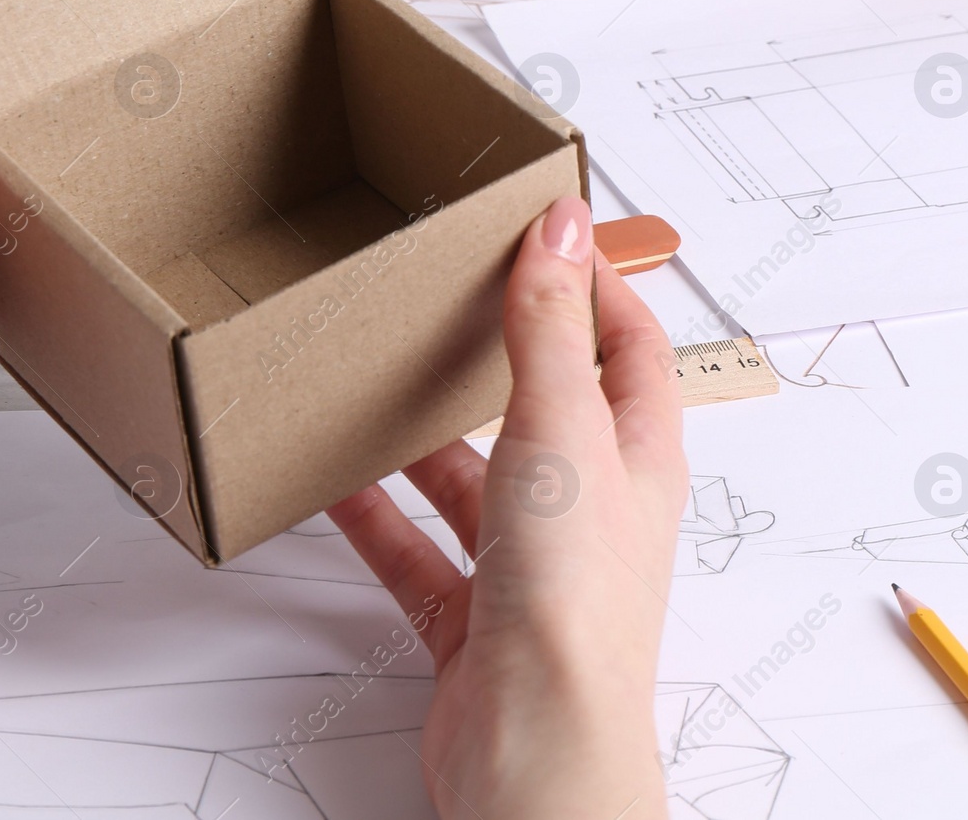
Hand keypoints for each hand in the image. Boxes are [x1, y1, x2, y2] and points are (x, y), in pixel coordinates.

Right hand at [328, 196, 689, 819]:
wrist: (535, 741)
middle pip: (547, 410)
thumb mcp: (561, 429)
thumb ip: (551, 327)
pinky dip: (374, 516)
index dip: (594, 286)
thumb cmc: (576, 604)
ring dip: (424, 440)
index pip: (630, 347)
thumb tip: (558, 227)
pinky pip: (415, 551)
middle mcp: (590, 509)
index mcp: (636, 457)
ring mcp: (531, 565)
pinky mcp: (472, 617)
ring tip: (375, 383)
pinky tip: (331, 483)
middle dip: (497, 357)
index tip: (541, 237)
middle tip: (445, 302)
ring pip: (471, 482)